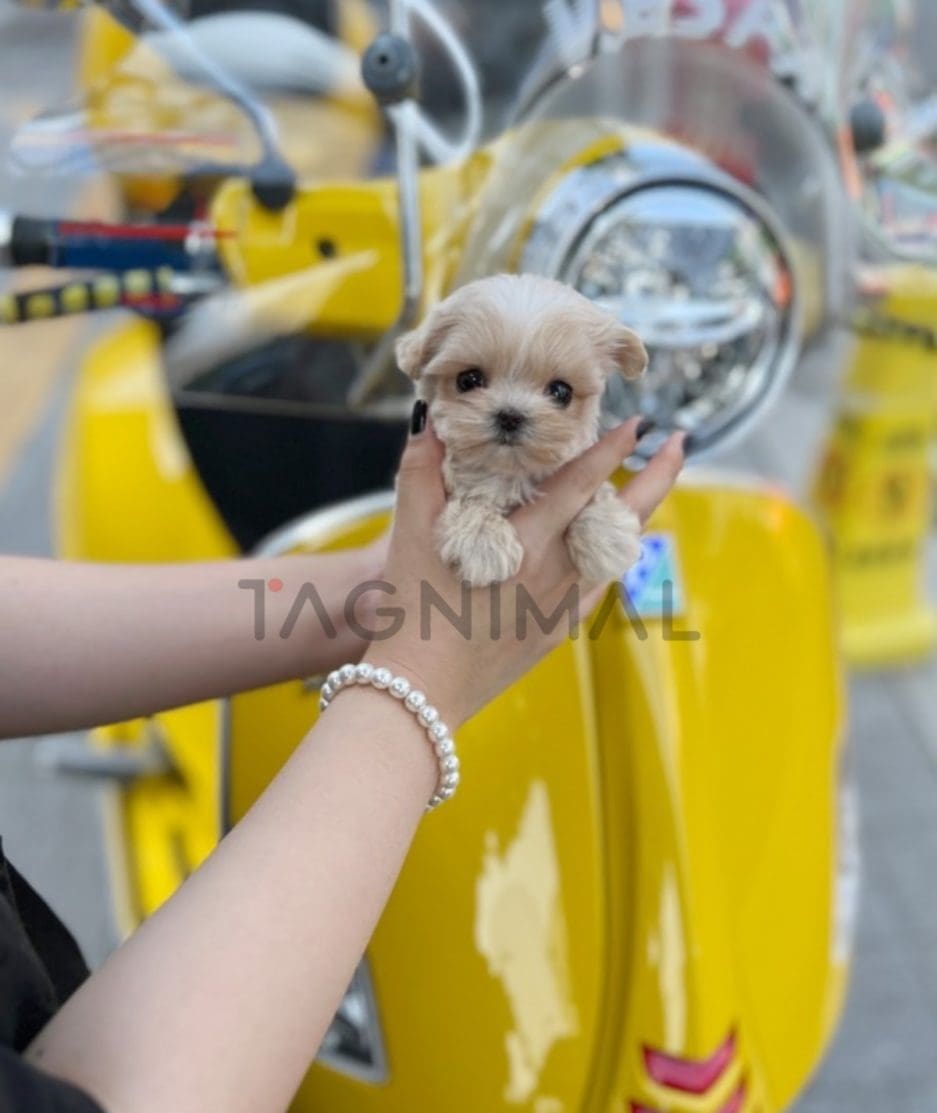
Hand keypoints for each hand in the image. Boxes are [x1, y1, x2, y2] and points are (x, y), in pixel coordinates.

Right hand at [368, 414, 684, 727]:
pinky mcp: (557, 632)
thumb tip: (428, 424)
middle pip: (623, 518)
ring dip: (635, 515)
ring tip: (645, 487)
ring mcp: (562, 606)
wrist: (422, 691)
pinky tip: (603, 545)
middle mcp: (556, 575)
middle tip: (677, 443)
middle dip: (657, 477)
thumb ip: (420, 473)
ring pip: (616, 552)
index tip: (636, 423)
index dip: (610, 451)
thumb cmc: (412, 615)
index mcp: (526, 546)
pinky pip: (594, 586)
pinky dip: (605, 557)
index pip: (580, 485)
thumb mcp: (408, 536)